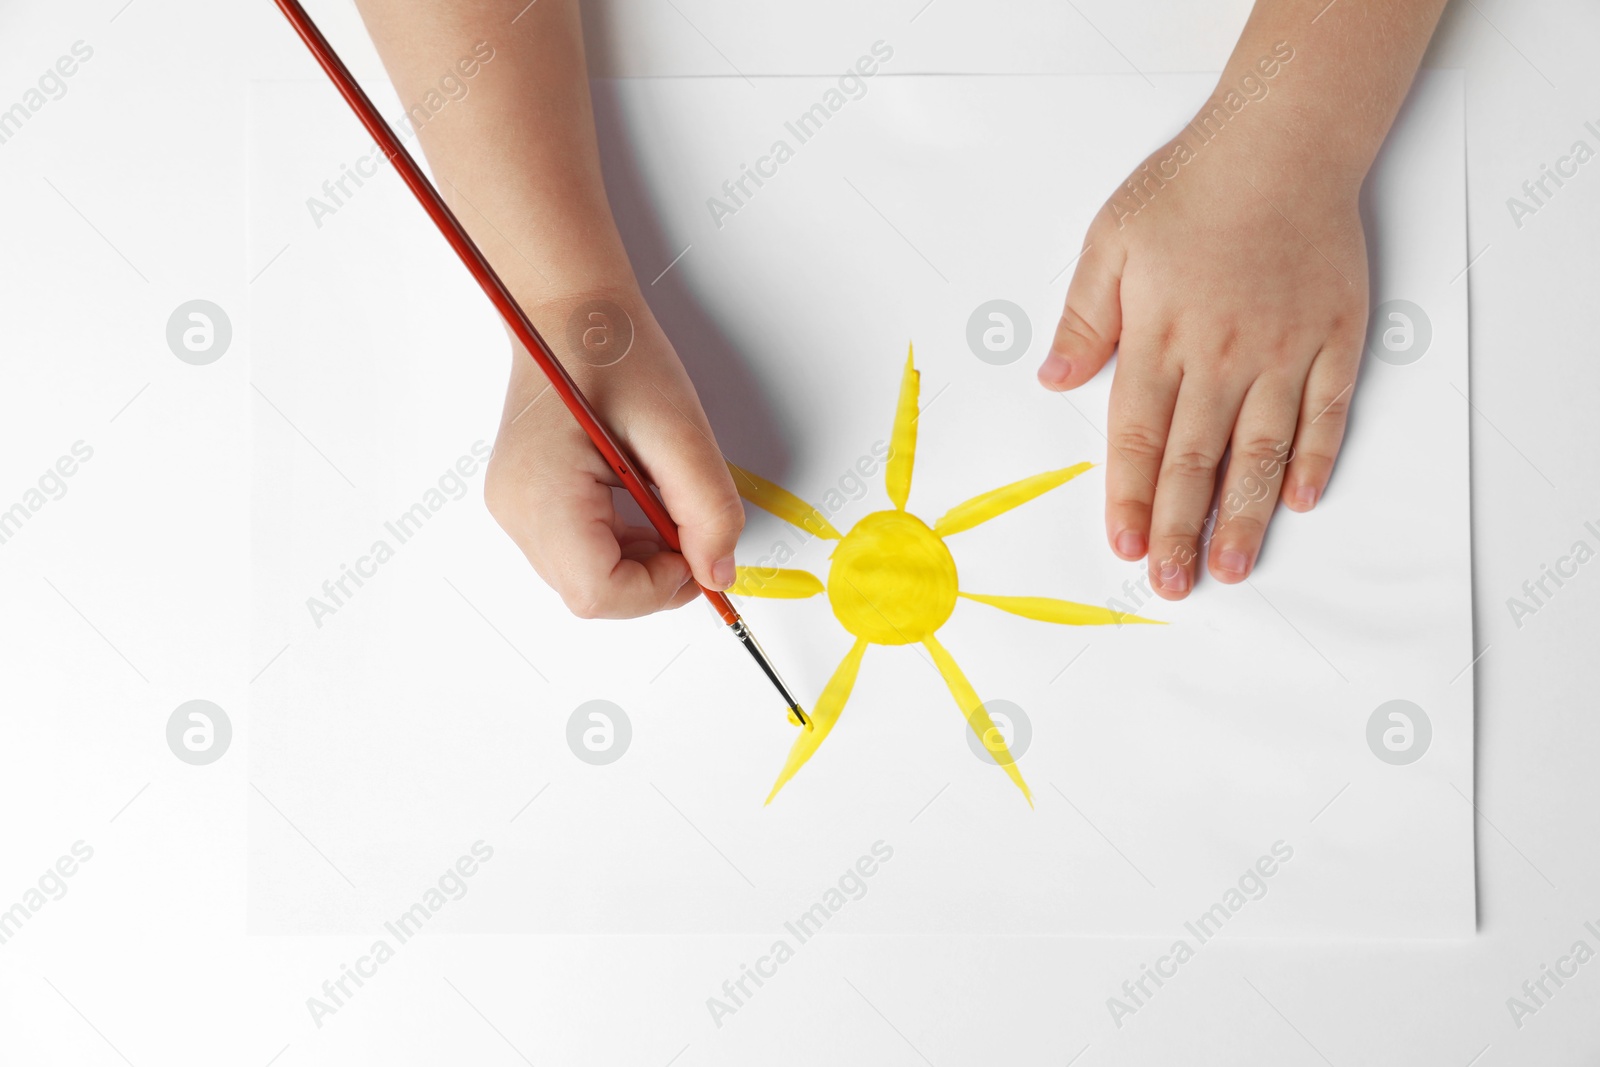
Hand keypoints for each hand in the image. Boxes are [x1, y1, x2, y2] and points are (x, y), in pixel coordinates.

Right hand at [484, 287, 742, 618]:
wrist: (573, 310)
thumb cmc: (612, 350)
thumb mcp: (681, 432)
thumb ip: (708, 511)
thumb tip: (718, 571)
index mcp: (543, 496)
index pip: (598, 593)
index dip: (658, 589)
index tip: (697, 556)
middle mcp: (516, 512)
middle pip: (591, 594)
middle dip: (652, 577)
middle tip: (689, 530)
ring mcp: (515, 509)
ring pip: (587, 577)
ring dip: (639, 559)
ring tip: (663, 501)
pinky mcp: (527, 501)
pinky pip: (579, 550)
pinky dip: (621, 540)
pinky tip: (640, 496)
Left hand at [1039, 116, 1368, 599]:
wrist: (1283, 139)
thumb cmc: (1189, 187)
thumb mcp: (1109, 241)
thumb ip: (1084, 317)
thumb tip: (1054, 380)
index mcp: (1160, 337)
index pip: (1136, 438)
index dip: (1127, 500)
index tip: (1123, 548)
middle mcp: (1222, 355)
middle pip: (1194, 461)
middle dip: (1179, 530)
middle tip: (1173, 585)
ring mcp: (1285, 350)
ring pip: (1261, 450)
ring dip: (1246, 515)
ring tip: (1234, 567)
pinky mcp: (1335, 336)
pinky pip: (1328, 410)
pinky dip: (1316, 457)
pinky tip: (1301, 498)